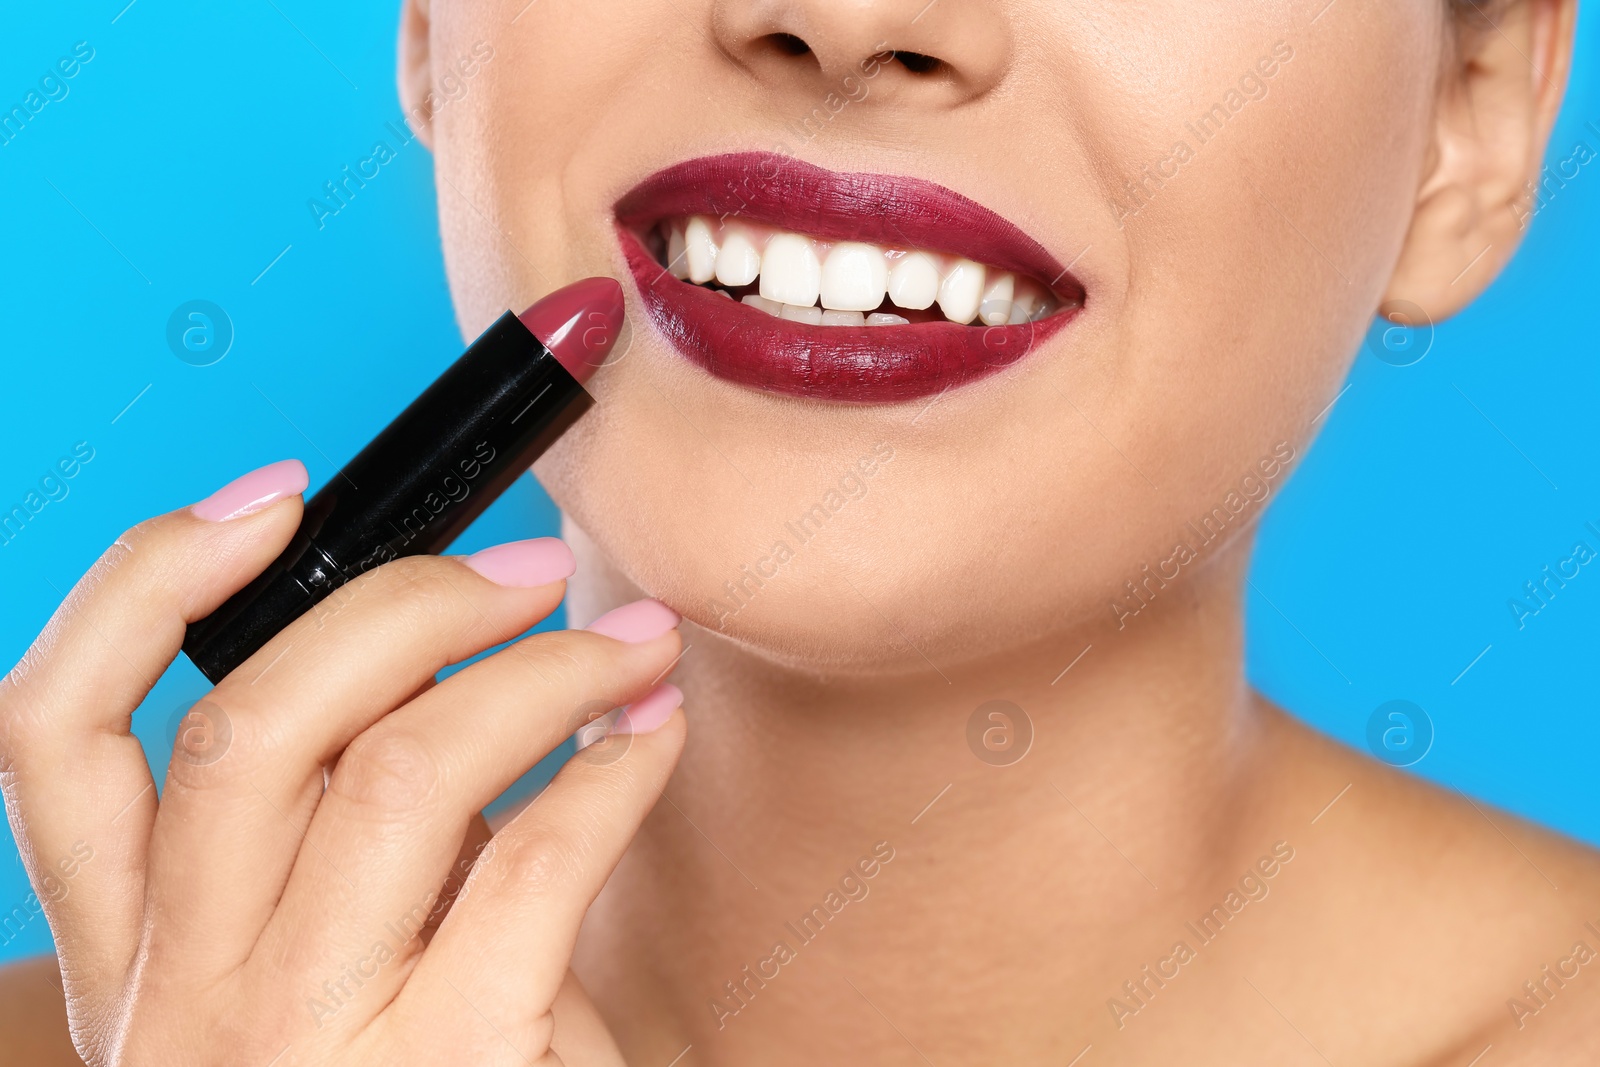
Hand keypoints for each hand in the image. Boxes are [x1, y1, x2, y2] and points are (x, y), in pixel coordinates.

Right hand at [0, 459, 685, 1065]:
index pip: (49, 735)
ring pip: (404, 765)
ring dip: (542, 671)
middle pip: (251, 721)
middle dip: (408, 602)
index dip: (143, 587)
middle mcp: (189, 999)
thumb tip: (431, 643)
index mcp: (136, 957)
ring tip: (628, 644)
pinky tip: (654, 735)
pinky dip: (618, 764)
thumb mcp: (325, 960)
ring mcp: (310, 1040)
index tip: (270, 499)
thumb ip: (330, 826)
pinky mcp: (454, 1065)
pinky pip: (542, 854)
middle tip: (526, 571)